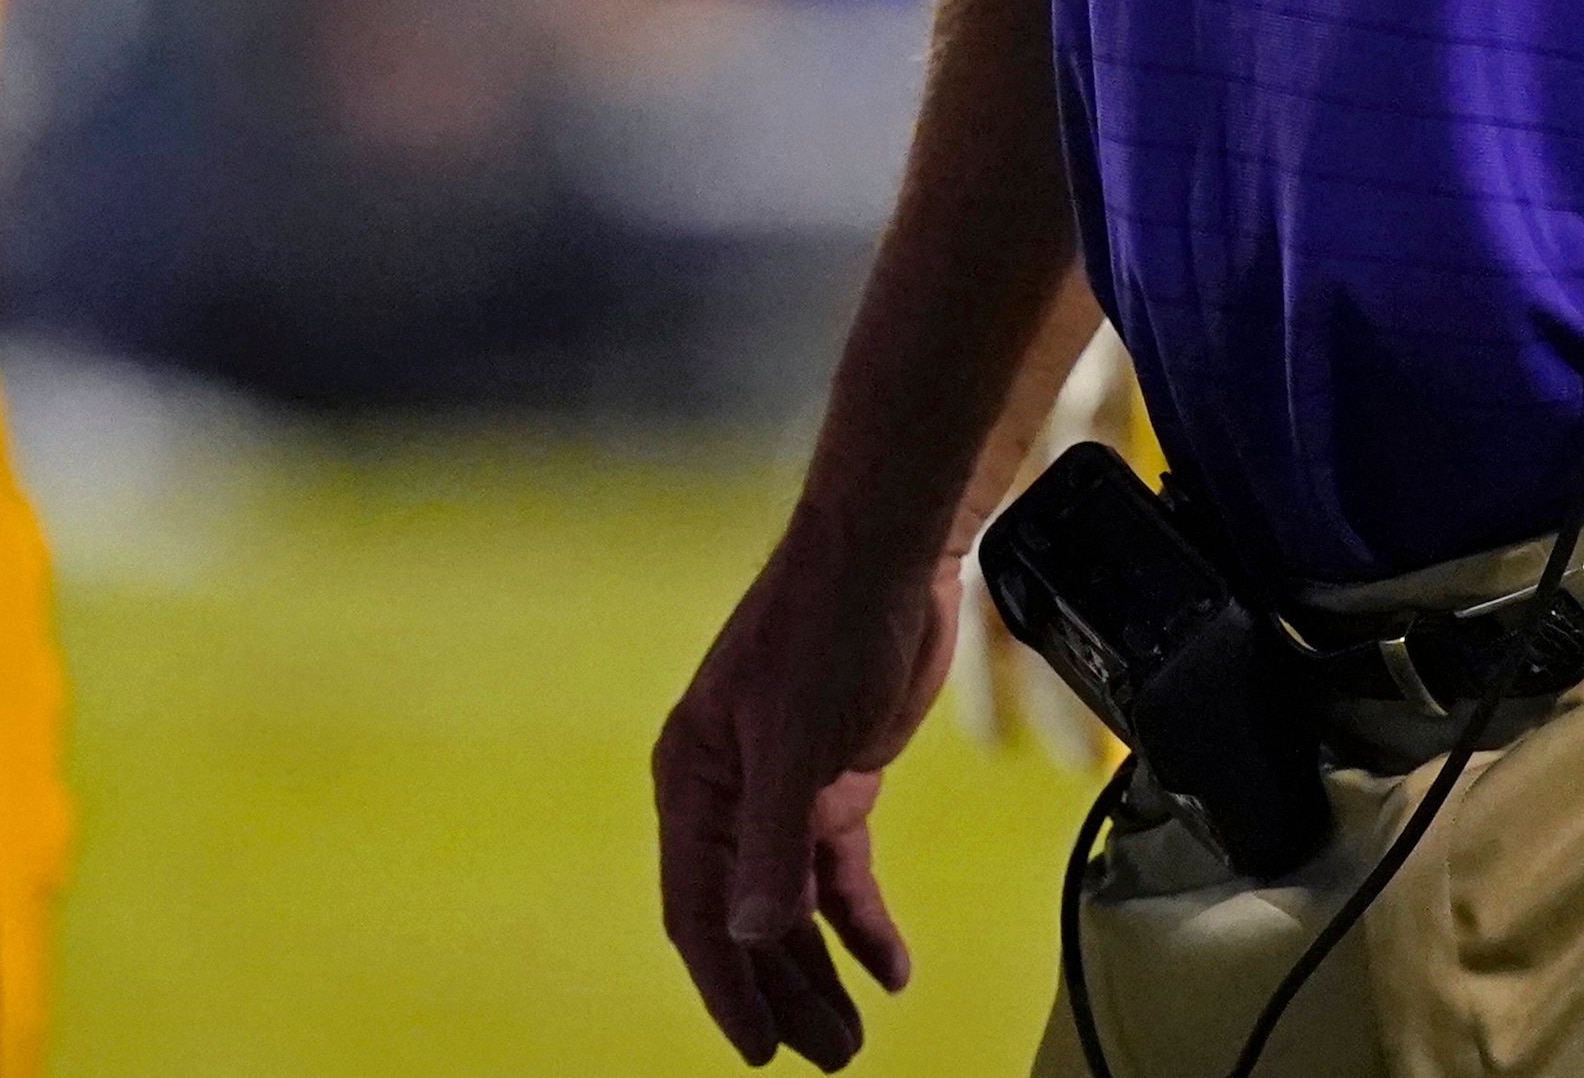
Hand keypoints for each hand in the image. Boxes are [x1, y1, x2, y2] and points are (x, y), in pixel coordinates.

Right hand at [654, 512, 964, 1067]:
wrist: (887, 555)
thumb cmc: (823, 625)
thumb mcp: (796, 736)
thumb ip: (774, 839)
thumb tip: (753, 932)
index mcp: (693, 785)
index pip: (699, 910)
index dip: (726, 984)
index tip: (758, 1048)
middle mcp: (729, 798)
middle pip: (748, 921)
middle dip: (782, 994)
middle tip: (824, 1057)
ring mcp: (784, 792)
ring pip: (794, 907)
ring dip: (821, 972)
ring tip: (849, 1038)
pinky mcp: (836, 782)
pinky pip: (840, 873)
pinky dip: (863, 922)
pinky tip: (890, 968)